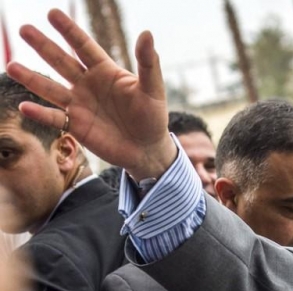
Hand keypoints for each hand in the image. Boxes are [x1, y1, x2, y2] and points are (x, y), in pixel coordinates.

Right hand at [6, 9, 174, 180]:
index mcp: (106, 71)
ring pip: (51, 88)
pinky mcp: (76, 126)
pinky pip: (54, 118)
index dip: (69, 31)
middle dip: (43, 46)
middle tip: (24, 29)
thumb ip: (148, 62)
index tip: (52, 13)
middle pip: (62, 62)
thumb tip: (147, 33)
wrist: (147, 149)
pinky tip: (24, 106)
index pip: (84, 46)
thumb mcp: (153, 89)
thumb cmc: (153, 116)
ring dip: (32, 78)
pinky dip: (40, 113)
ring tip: (11, 66)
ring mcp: (79, 105)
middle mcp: (88, 84)